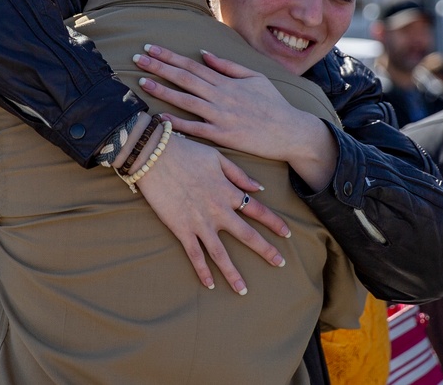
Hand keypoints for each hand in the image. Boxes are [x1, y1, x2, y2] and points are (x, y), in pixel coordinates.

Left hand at [134, 45, 314, 161]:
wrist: (290, 131)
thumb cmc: (273, 104)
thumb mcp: (255, 77)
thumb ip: (228, 66)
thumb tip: (204, 53)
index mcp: (227, 81)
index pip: (192, 65)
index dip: (170, 56)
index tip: (151, 49)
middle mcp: (221, 96)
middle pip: (184, 78)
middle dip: (159, 67)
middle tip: (137, 58)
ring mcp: (221, 116)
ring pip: (186, 101)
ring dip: (163, 91)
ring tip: (142, 82)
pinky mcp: (223, 136)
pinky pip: (196, 129)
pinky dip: (177, 124)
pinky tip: (160, 119)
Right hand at [134, 133, 289, 294]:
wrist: (155, 156)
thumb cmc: (186, 152)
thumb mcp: (217, 157)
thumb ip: (239, 174)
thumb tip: (259, 188)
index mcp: (228, 192)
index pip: (258, 210)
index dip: (274, 223)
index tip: (288, 234)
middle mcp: (218, 211)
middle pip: (247, 235)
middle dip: (266, 250)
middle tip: (280, 263)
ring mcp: (200, 222)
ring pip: (220, 253)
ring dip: (233, 272)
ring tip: (243, 290)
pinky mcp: (181, 229)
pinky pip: (194, 254)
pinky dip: (202, 271)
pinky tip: (209, 284)